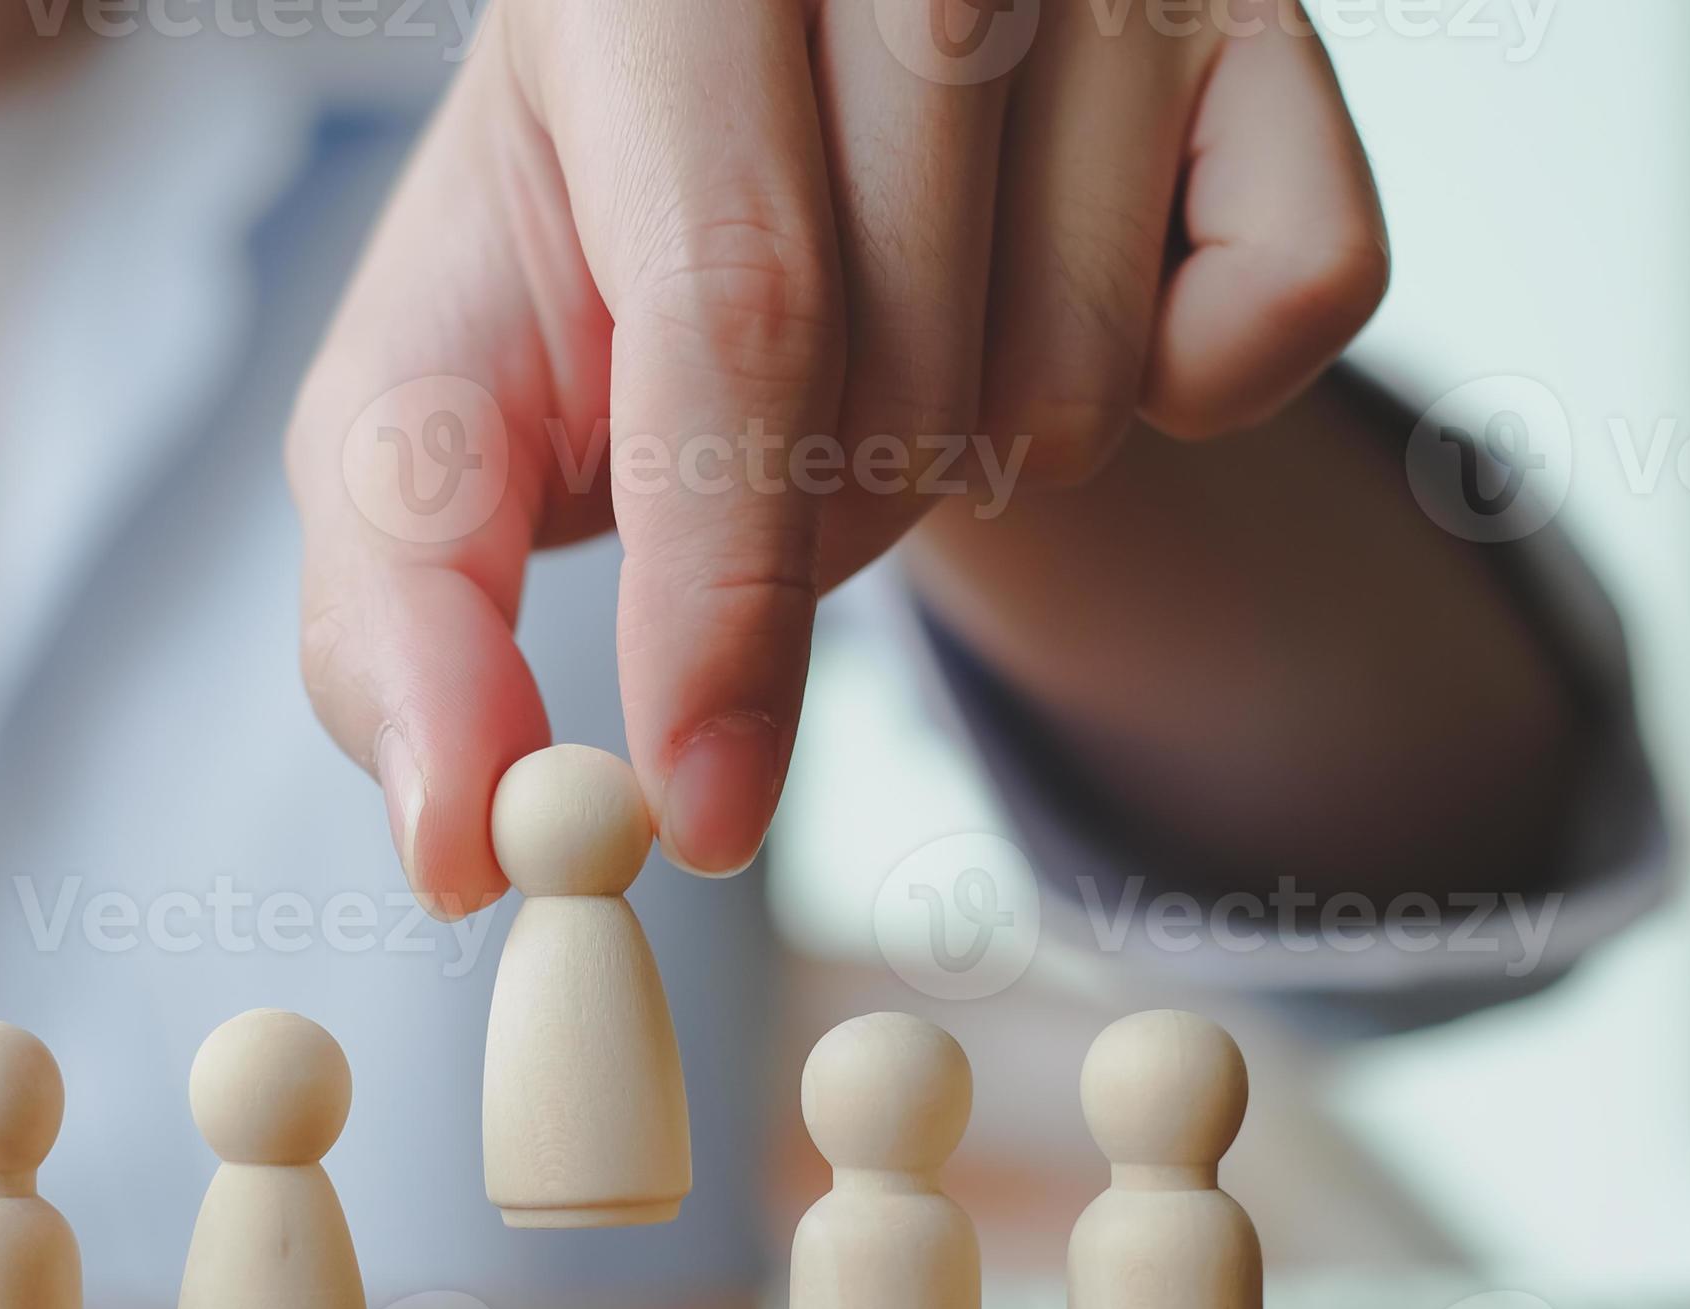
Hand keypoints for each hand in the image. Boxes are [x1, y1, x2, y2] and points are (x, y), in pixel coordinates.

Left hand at [290, 0, 1389, 912]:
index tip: (701, 807)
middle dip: (818, 536)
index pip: (738, 301)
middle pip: (911, 374)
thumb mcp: (436, 405)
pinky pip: (1289, 310)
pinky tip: (1056, 300)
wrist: (763, 116)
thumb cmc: (582, 261)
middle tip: (759, 466)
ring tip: (885, 348)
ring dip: (969, 464)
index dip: (722, 590)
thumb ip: (400, 616)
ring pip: (1085, 379)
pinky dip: (1180, 393)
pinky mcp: (1270, 19)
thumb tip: (457, 845)